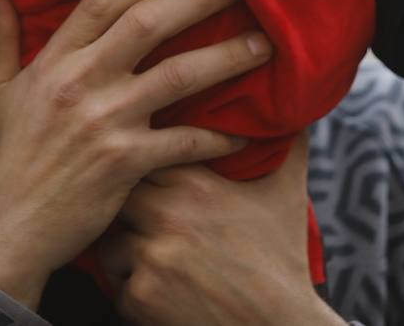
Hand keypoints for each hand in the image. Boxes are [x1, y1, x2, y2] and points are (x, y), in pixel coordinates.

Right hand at [0, 0, 272, 309]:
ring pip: (179, 76)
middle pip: (149, 23)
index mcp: (54, 62)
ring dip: (227, 56)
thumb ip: (0, 36)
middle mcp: (82, 83)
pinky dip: (217, 136)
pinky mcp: (127, 164)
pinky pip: (185, 142)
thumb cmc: (6, 161)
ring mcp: (106, 123)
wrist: (7, 231)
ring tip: (264, 45)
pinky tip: (246, 132)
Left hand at [98, 133, 344, 325]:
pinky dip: (131, 292)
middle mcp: (166, 216)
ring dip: (122, 251)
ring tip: (151, 260)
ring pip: (108, 242)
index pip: (142, 154)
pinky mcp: (140, 298)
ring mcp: (150, 258)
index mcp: (194, 183)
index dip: (141, 162)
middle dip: (124, 206)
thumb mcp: (287, 192)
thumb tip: (295, 105)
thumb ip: (287, 141)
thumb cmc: (282, 258)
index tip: (146, 171)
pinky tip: (160, 293)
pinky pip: (115, 286)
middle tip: (139, 218)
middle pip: (117, 195)